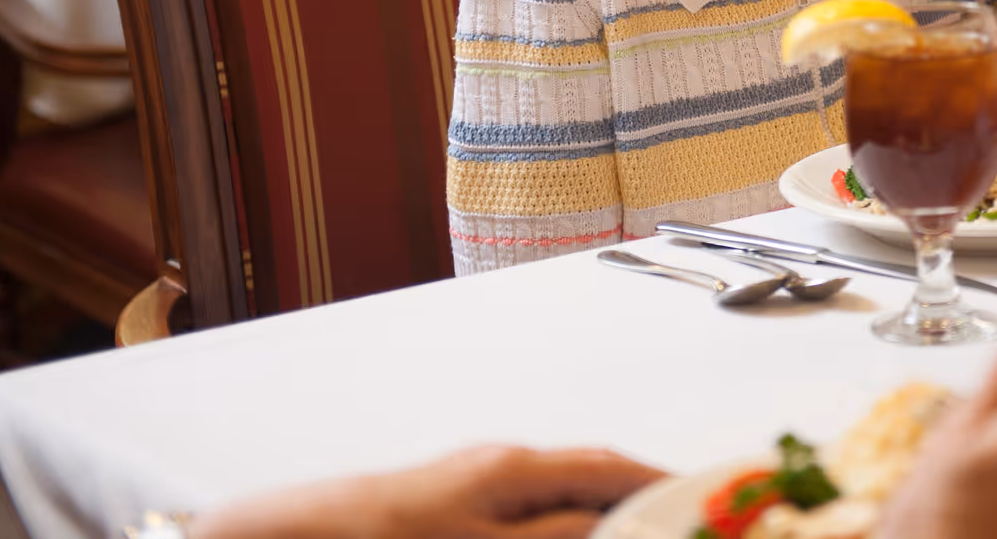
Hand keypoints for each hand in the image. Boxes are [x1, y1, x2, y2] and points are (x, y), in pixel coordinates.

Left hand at [191, 446, 664, 538]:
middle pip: (591, 478)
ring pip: (560, 496)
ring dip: (597, 512)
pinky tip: (563, 534)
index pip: (612, 468)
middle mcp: (501, 465)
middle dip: (637, 498)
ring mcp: (477, 484)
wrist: (294, 538)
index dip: (662, 483)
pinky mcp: (455, 508)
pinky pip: (529, 511)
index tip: (702, 497)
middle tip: (675, 518)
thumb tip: (612, 524)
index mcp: (515, 468)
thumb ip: (557, 534)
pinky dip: (561, 521)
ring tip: (628, 527)